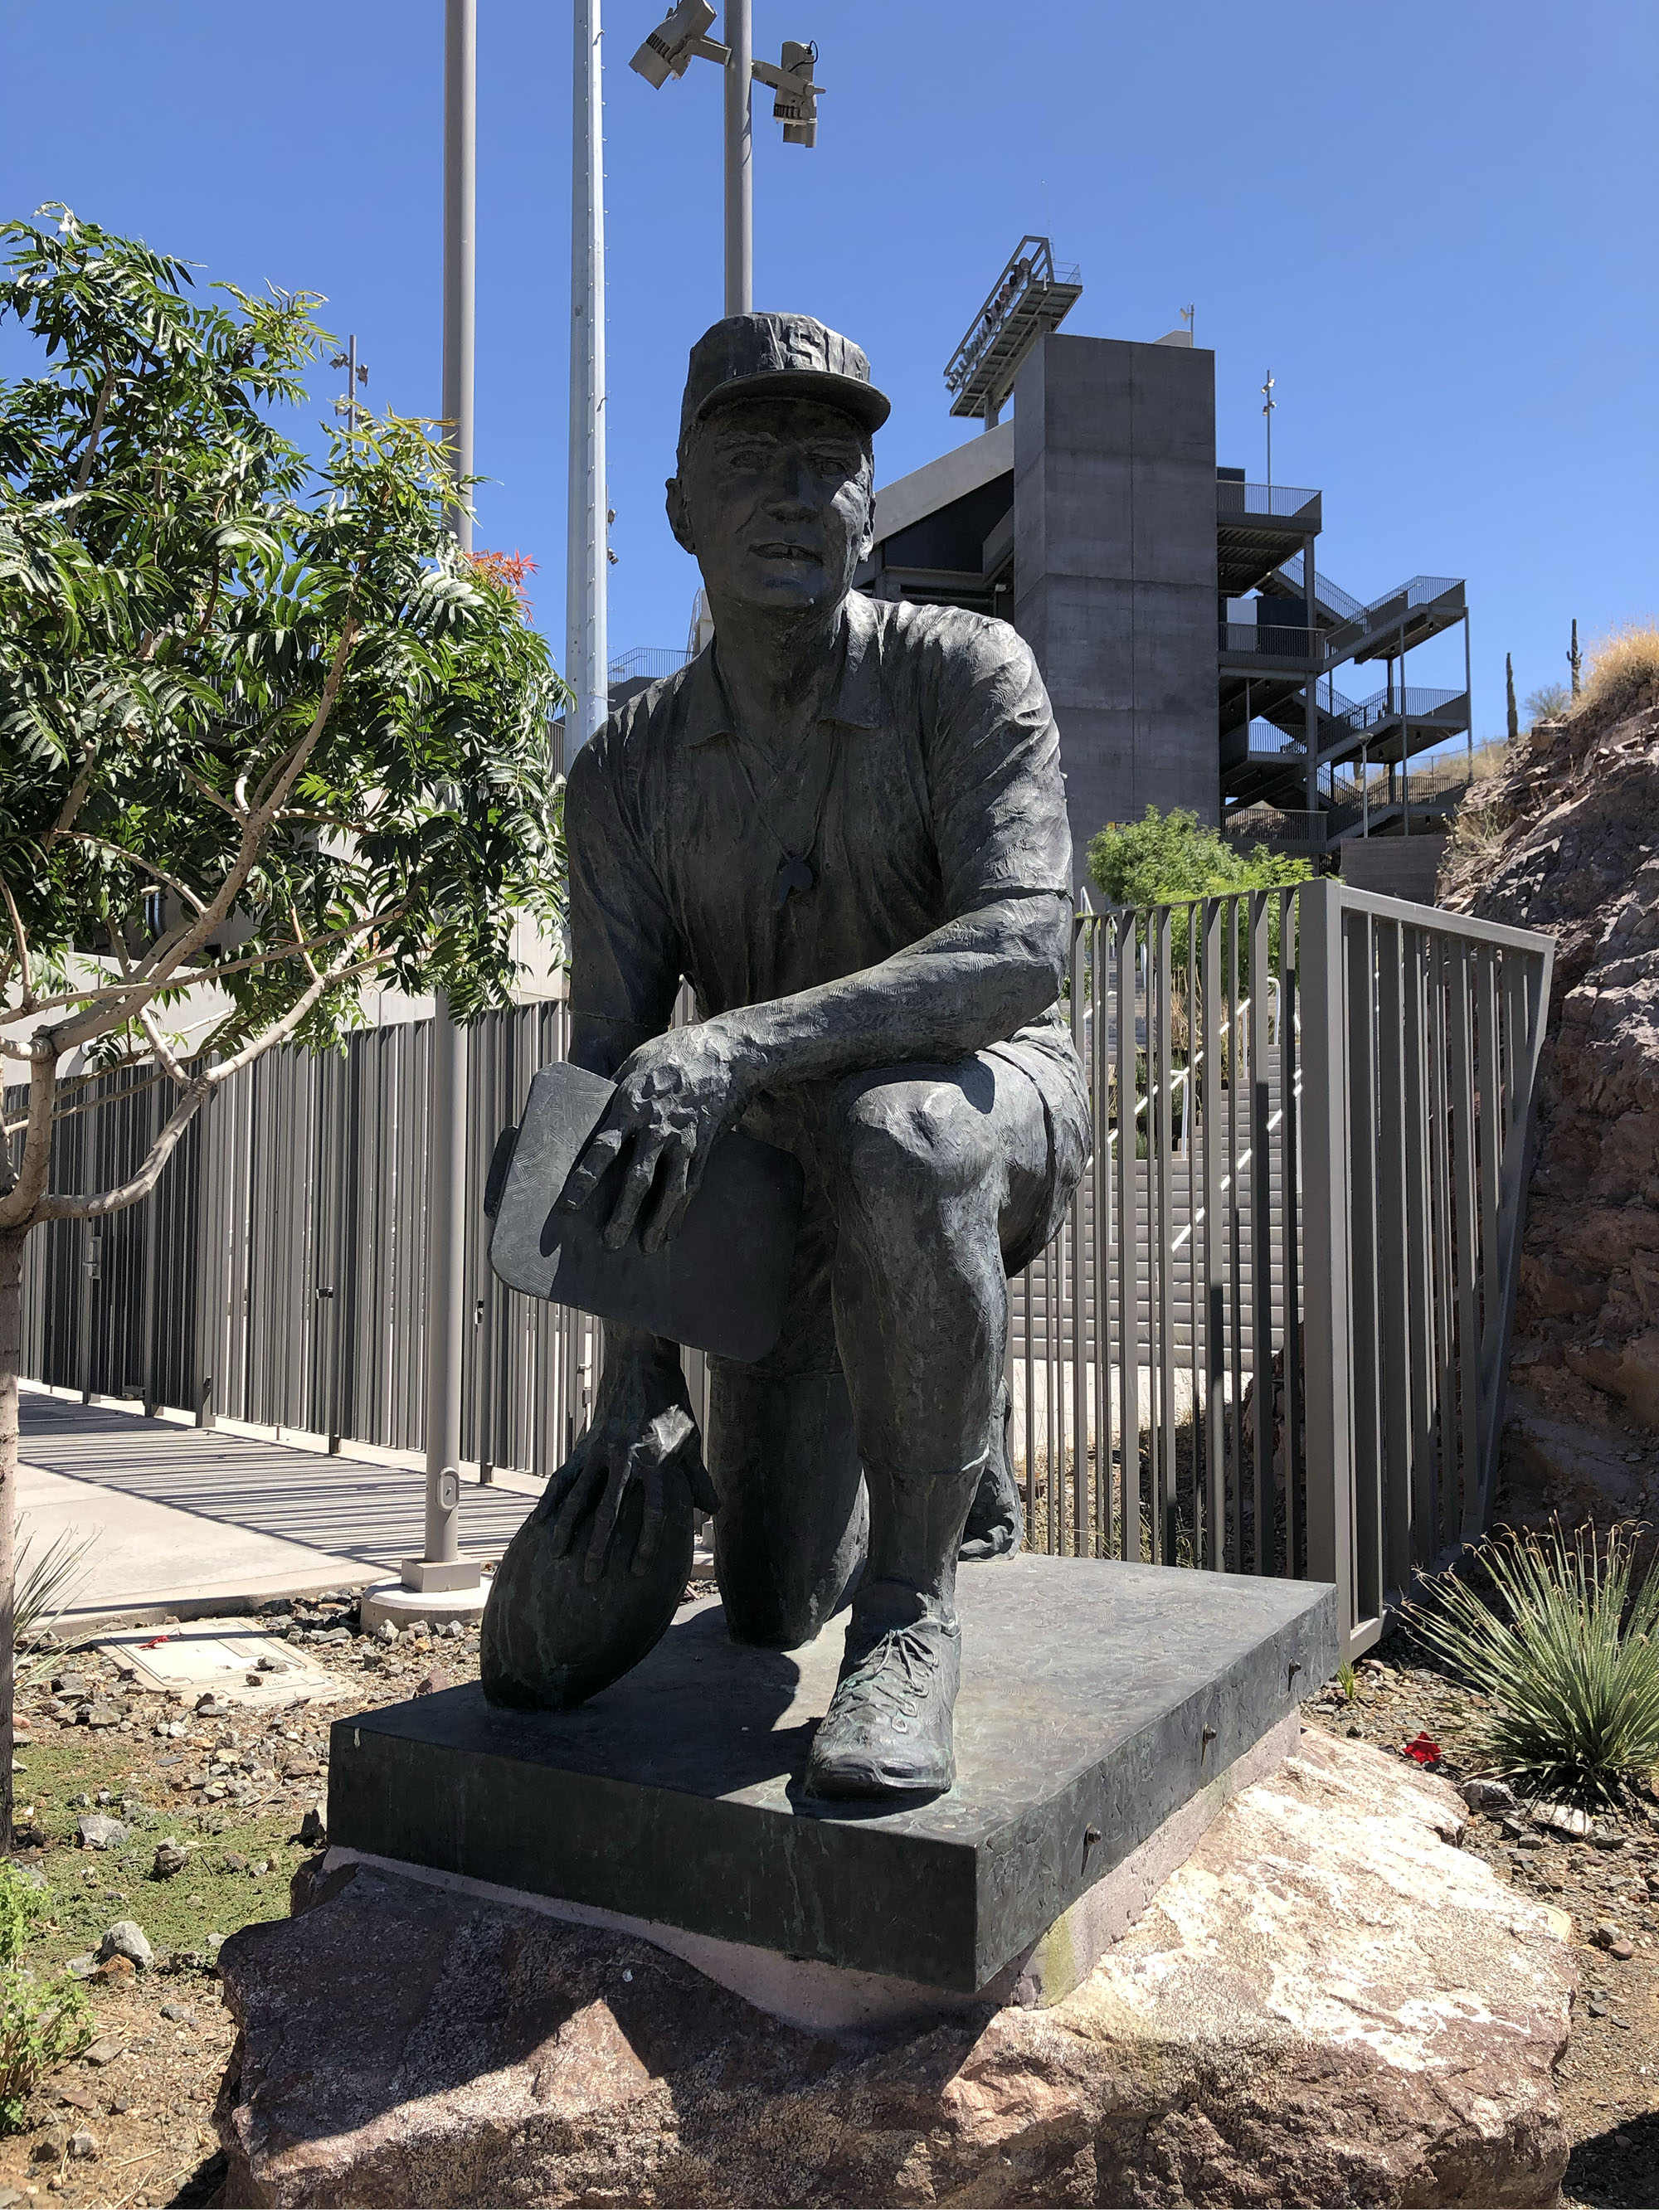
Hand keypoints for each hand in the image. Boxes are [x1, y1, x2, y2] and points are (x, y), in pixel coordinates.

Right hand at [543, 1348, 717, 1582]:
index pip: (654, 1511)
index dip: (647, 1543)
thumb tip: (713, 1511)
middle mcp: (625, 1458)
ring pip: (579, 1496)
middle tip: (590, 1578)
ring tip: (557, 1557)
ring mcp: (600, 1452)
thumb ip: (697, 1479)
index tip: (637, 1570)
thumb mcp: (690, 1439)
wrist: (639, 1365)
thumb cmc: (670, 1405)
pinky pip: (563, 1478)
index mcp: (656, 1460)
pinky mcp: (583, 1446)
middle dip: (598, 1546)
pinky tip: (539, 1524)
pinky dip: (551, 1501)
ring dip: (568, 1529)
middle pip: (609, 1510)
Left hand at [560, 1022, 760, 1251]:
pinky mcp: (705, 1146)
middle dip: (622, 1213)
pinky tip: (671, 1229)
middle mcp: (657, 1127)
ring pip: (670, 1189)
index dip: (586, 1178)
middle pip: (638, 1179)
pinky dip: (681, 1210)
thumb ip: (614, 1095)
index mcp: (631, 1105)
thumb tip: (590, 1118)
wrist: (728, 1053)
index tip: (570, 1204)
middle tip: (609, 1242)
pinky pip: (692, 1184)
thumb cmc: (672, 1054)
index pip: (604, 1149)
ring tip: (647, 1248)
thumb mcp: (634, 1065)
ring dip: (657, 1221)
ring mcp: (685, 1140)